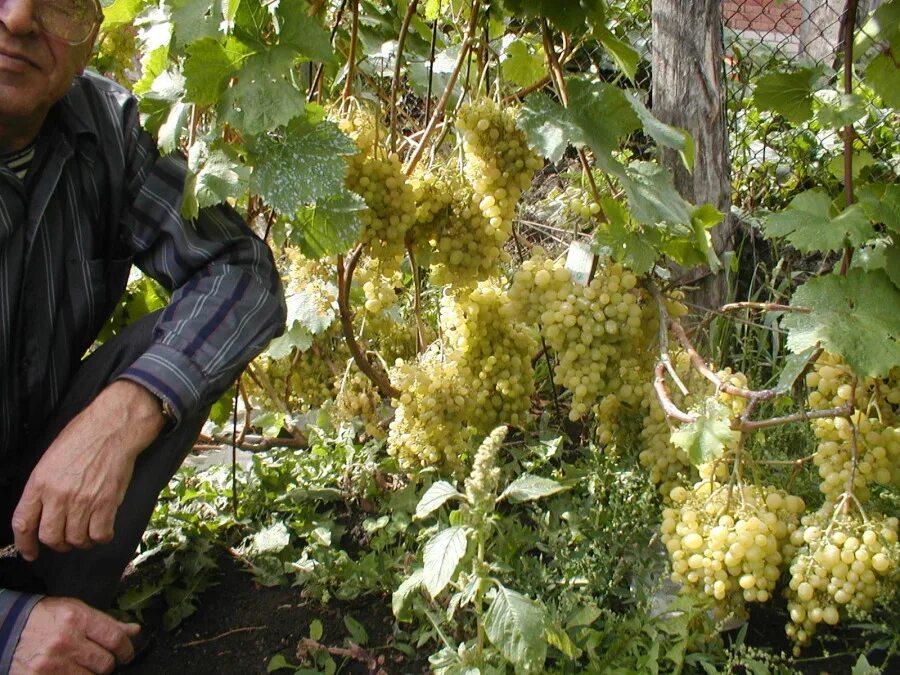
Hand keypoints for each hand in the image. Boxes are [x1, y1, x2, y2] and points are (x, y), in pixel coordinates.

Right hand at [10, 597, 139, 674]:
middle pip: (105, 662)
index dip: (126, 649)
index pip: (115, 638)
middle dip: (107, 663)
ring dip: (91, 673)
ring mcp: (53, 663)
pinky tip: (69, 671)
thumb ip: (105, 622)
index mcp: (77, 618)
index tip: (126, 653)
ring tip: (81, 664)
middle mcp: (66, 641)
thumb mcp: (75, 610)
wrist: (7, 630)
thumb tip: (134, 630)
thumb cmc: (45, 618)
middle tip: (101, 659)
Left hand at [12, 380, 165, 559]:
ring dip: (80, 542)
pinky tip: (102, 530)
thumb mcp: (51, 458)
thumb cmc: (84, 436)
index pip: (23, 523)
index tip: (30, 552)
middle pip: (50, 536)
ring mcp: (82, 500)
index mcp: (40, 482)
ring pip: (75, 539)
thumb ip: (44, 486)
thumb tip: (43, 511)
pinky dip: (100, 537)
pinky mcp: (106, 502)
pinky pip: (100, 534)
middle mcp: (58, 495)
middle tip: (65, 540)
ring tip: (86, 535)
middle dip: (57, 544)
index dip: (24, 543)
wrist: (113, 427)